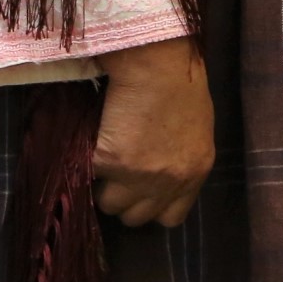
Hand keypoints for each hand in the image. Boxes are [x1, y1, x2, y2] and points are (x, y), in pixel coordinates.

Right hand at [93, 37, 213, 227]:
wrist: (158, 63)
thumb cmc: (181, 84)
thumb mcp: (195, 130)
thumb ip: (181, 159)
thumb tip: (162, 174)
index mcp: (195, 172)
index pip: (171, 217)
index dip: (152, 206)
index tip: (141, 192)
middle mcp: (169, 181)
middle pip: (136, 218)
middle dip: (125, 198)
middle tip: (118, 171)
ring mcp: (139, 175)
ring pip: (108, 203)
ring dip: (102, 184)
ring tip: (105, 155)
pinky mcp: (111, 162)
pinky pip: (90, 175)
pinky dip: (87, 161)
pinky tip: (95, 139)